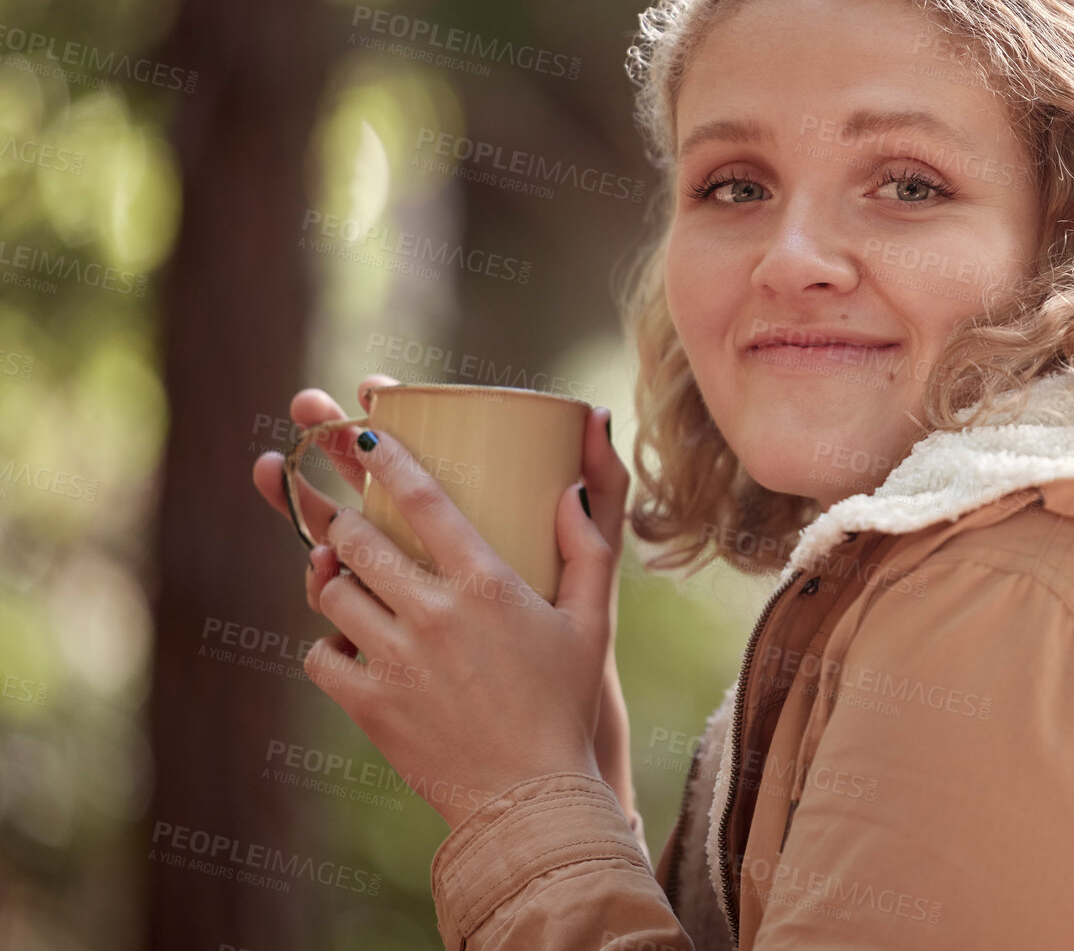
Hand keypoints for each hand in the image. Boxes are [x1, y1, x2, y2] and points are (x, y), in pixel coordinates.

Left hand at [251, 385, 634, 828]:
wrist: (531, 799)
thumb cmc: (566, 706)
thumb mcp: (594, 622)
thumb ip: (589, 547)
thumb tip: (572, 487)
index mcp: (487, 583)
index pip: (422, 497)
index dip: (385, 457)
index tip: (363, 434)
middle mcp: (434, 612)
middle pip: (356, 538)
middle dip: (343, 519)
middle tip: (350, 521)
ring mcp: (395, 659)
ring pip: (329, 592)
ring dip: (329, 580)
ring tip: (345, 582)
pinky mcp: (369, 705)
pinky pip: (318, 655)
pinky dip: (326, 646)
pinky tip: (348, 646)